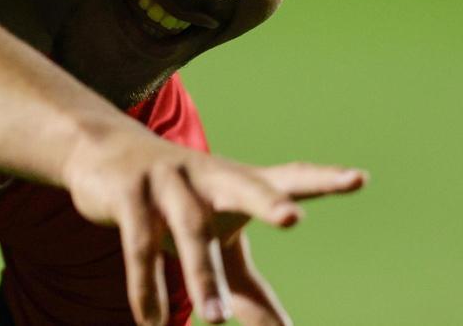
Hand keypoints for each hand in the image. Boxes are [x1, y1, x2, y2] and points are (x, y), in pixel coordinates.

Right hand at [62, 131, 364, 325]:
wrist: (103, 154)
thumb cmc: (178, 200)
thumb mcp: (215, 240)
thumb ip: (249, 289)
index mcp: (238, 180)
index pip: (287, 177)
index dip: (323, 179)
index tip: (359, 179)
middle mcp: (208, 173)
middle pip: (242, 185)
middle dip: (266, 200)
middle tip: (293, 217)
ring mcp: (167, 179)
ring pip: (189, 227)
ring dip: (202, 275)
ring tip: (216, 319)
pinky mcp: (129, 192)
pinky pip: (140, 243)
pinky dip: (146, 286)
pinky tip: (152, 321)